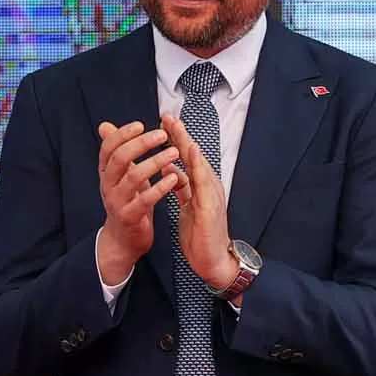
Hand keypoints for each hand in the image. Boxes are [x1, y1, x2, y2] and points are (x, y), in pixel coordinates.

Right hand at [95, 121, 182, 288]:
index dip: (122, 134)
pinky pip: (144, 200)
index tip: (141, 125)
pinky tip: (173, 178)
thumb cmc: (127, 201)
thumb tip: (104, 126)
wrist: (123, 239)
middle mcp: (108, 185)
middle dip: (141, 144)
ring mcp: (117, 202)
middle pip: (120, 158)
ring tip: (174, 152)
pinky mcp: (129, 217)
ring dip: (155, 162)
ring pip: (133, 177)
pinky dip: (160, 187)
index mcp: (106, 173)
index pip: (109, 148)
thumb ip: (116, 151)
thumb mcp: (120, 175)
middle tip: (162, 135)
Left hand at [163, 115, 238, 292]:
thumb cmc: (200, 235)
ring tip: (175, 125)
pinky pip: (203, 182)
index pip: (186, 158)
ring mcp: (211, 194)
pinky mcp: (210, 206)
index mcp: (200, 186)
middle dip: (180, 134)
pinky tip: (192, 151)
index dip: (176, 139)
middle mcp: (208, 186)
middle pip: (192, 155)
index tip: (163, 122)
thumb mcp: (187, 205)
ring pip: (198, 163)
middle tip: (167, 114)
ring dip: (186, 143)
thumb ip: (181, 185)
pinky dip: (198, 164)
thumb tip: (169, 166)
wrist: (212, 261)